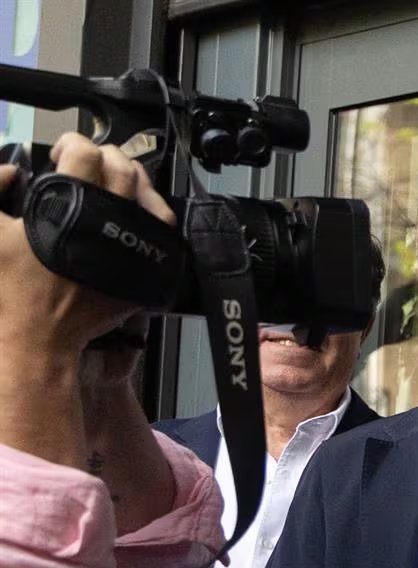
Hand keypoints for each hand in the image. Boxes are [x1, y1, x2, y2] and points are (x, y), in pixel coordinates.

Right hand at [0, 133, 174, 353]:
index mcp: (69, 204)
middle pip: (123, 168)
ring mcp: (132, 246)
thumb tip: (11, 168)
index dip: (72, 143)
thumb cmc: (11, 285)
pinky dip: (152, 215)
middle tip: (88, 164)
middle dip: (105, 156)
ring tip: (114, 184)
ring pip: (151, 198)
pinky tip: (133, 215)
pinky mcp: (146, 270)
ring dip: (133, 181)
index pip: (85, 152)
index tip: (61, 152)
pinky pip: (163, 233)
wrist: (40, 334)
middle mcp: (108, 221)